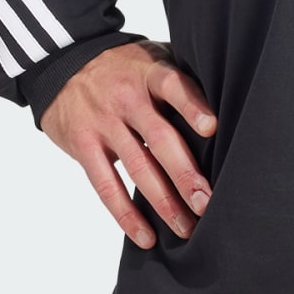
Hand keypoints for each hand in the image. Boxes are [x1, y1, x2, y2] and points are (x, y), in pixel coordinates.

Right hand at [39, 40, 217, 247]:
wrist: (63, 62)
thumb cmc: (123, 67)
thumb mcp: (151, 58)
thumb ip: (180, 80)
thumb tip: (230, 106)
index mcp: (149, 73)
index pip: (174, 86)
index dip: (193, 106)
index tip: (213, 128)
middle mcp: (128, 99)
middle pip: (160, 138)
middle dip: (185, 174)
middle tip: (207, 204)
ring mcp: (104, 123)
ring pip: (137, 167)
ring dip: (163, 202)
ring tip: (186, 228)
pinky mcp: (84, 145)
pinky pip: (106, 185)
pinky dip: (126, 214)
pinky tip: (146, 236)